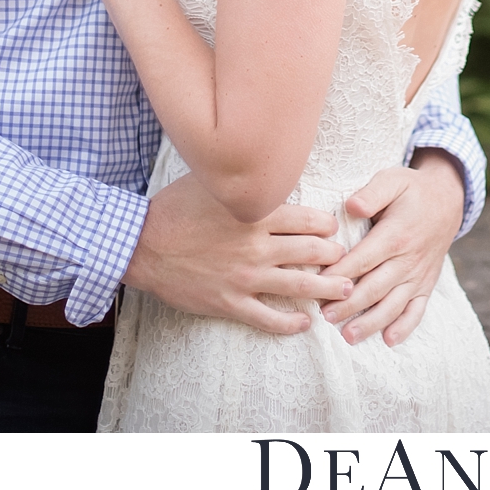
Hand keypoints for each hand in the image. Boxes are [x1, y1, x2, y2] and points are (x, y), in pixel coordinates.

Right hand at [124, 172, 352, 334]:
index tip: (333, 230)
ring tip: (345, 291)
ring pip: (300, 286)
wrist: (142, 244)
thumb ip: (242, 179)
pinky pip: (268, 318)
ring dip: (328, 289)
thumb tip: (265, 166)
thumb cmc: (175, 208)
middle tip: (347, 260)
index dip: (327, 226)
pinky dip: (290, 323)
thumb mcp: (211, 182)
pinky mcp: (230, 302)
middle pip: (314, 252)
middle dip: (336, 257)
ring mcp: (245, 276)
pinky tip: (304, 323)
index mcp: (256, 214)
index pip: (309, 220)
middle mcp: (257, 246)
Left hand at [321, 150, 464, 346]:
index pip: (363, 259)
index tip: (318, 284)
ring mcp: (419, 275)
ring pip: (394, 304)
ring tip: (348, 336)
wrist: (448, 200)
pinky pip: (417, 310)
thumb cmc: (411, 189)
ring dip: (371, 322)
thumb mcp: (392, 179)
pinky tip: (388, 340)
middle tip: (324, 317)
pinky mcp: (426, 284)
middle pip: (375, 287)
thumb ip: (372, 193)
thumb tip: (352, 206)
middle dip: (349, 304)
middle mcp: (408, 259)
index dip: (340, 274)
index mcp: (396, 234)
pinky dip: (405, 326)